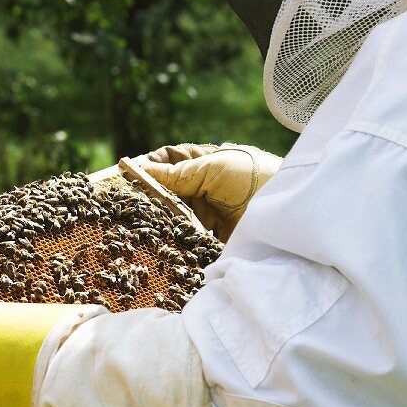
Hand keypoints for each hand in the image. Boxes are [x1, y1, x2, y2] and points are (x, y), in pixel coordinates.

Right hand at [139, 142, 281, 240]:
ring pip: (172, 218)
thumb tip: (139, 169)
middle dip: (148, 199)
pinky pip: (187, 239)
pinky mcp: (211, 237)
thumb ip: (177, 173)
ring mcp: (204, 213)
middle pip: (165, 194)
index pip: (165, 165)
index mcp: (199, 164)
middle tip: (126, 205)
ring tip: (138, 225)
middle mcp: (199, 188)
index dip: (145, 170)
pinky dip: (175, 241)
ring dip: (160, 221)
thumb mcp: (211, 168)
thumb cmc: (252, 175)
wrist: (283, 207)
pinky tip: (160, 242)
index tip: (123, 177)